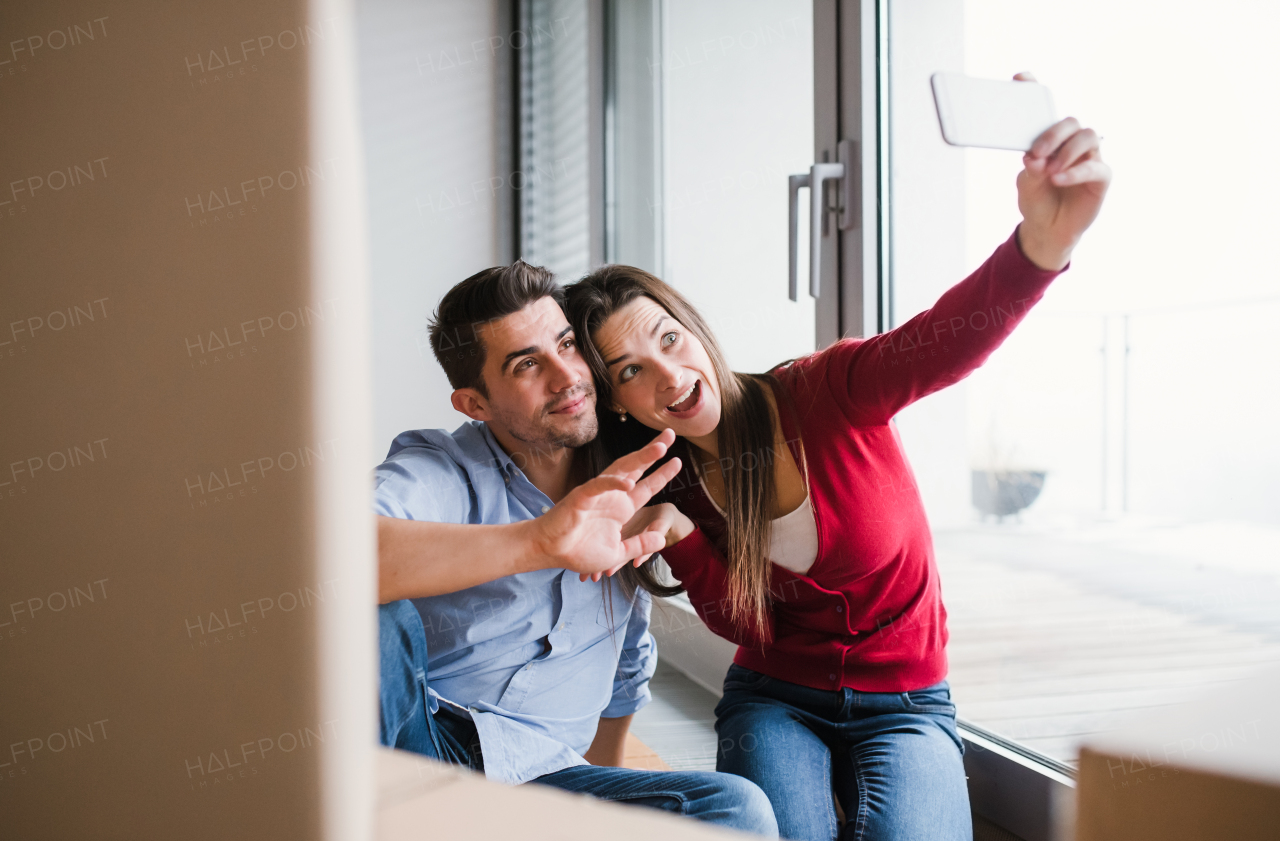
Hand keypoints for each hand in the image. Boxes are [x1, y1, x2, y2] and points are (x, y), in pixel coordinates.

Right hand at [526, 429, 682, 577]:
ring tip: (659, 448)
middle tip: (670, 434)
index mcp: (621, 507)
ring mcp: (597, 494)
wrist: (549, 551)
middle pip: (636, 468)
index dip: (662, 474)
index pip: (647, 486)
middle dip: (654, 451)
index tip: (677, 461)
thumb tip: (661, 538)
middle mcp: (612, 496)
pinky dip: (612, 483)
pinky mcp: (581, 497)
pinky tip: (628, 483)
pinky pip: (598, 486)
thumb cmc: (578, 551)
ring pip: (620, 470)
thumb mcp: (617, 552)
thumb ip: (639, 545)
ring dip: (640, 458)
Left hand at [1013, 72, 1111, 270]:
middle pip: (1070, 122)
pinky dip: (1075, 171)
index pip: (1046, 108)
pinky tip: (1058, 178)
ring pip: (1087, 137)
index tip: (1020, 78)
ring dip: (1066, 152)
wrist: (1046, 230)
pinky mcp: (1101, 177)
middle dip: (1052, 134)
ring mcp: (1089, 157)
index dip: (1034, 89)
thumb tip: (1035, 157)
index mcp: (1051, 138)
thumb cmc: (1037, 199)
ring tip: (1049, 170)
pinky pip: (1095, 167)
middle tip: (1036, 152)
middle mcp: (1072, 142)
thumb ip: (1031, 168)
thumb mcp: (1027, 183)